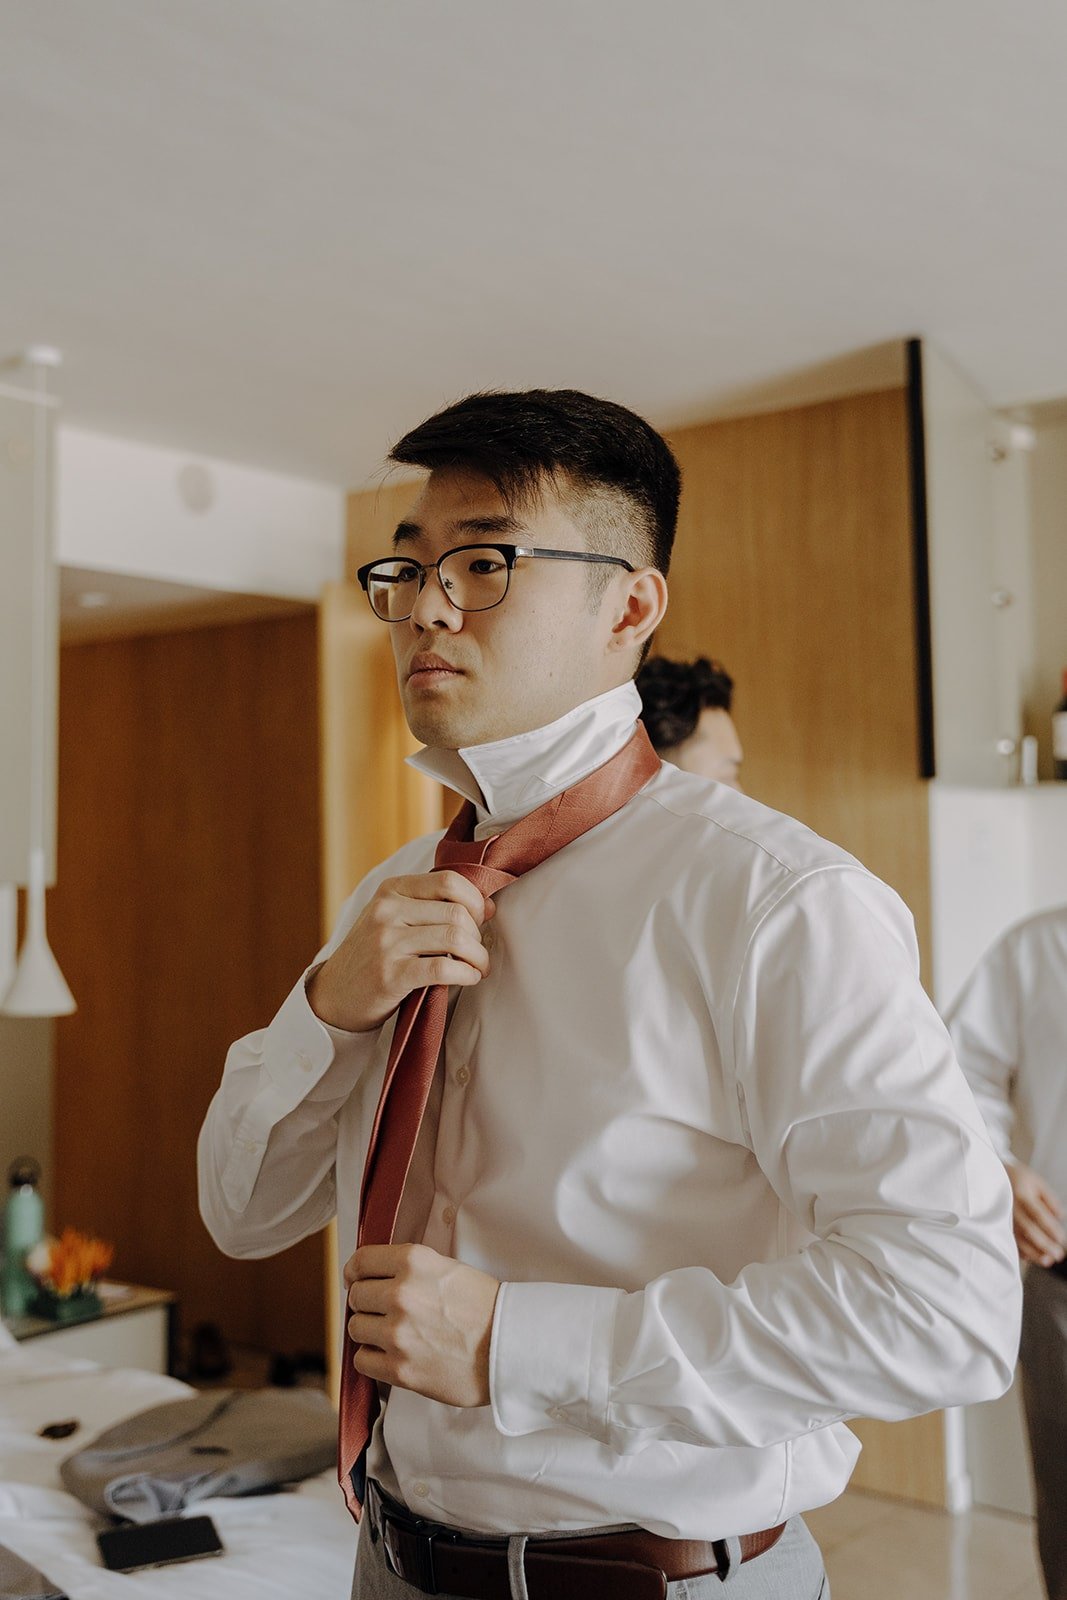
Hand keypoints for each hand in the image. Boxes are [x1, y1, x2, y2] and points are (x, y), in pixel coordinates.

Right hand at [307, 872, 494, 1031]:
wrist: (334, 995)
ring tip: (478, 966)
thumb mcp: (393, 919)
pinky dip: (466, 974)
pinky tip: (469, 978)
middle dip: (478, 934)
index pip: (449, 881)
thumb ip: (432, 907)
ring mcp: (387, 943)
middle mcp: (387, 911)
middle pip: (457, 912)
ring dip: (478, 956)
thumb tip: (487, 906)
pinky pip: (444, 969)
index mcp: (391, 890)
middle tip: (478, 951)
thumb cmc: (373, 956)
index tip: (480, 920)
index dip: (474, 901)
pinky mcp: (391, 975)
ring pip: (455, 938)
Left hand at [344, 1243, 498, 1406]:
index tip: (357, 1280)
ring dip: (369, 1331)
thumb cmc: (485, 1309)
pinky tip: (391, 1355)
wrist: (510, 1348)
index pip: (361, 1261)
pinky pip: (362, 1360)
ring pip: (355, 1327)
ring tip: (392, 1334)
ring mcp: (398, 1333)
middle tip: (383, 1311)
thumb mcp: (448, 1268)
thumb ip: (410, 1269)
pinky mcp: (399, 1368)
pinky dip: (373, 1358)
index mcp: (414, 1262)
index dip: (355, 1272)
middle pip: (356, 1296)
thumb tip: (374, 1277)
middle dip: (366, 1303)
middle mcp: (401, 1294)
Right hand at [1006, 1162, 1065, 1265]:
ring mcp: (1002, 1217)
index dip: (1051, 1229)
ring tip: (1048, 1261)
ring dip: (1033, 1252)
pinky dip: (1019, 1252)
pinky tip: (1031, 1258)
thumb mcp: (1037, 1182)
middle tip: (1058, 1254)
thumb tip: (1060, 1218)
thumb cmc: (1018, 1179)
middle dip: (1044, 1244)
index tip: (1061, 1239)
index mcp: (1022, 1194)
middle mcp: (1010, 1207)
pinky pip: (1008, 1241)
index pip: (1038, 1214)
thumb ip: (1051, 1199)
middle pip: (1028, 1229)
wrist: (991, 1175)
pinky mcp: (997, 1225)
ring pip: (1017, 1238)